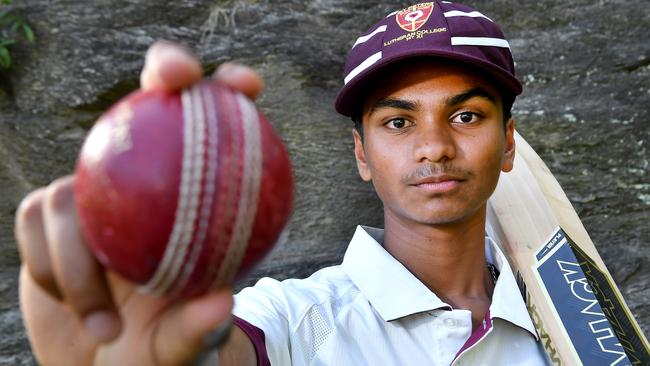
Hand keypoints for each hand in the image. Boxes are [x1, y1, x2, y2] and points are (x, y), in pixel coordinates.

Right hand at [16, 41, 262, 365]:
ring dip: (80, 260)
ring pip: (71, 188)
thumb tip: (220, 301)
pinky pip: (34, 221)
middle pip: (149, 109)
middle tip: (172, 75)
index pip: (214, 137)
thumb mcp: (186, 353)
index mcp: (186, 205)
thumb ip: (199, 330)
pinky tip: (83, 312)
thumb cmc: (157, 352)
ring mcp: (92, 199)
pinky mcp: (46, 220)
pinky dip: (54, 269)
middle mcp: (140, 188)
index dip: (229, 94)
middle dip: (164, 71)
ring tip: (108, 326)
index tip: (248, 85)